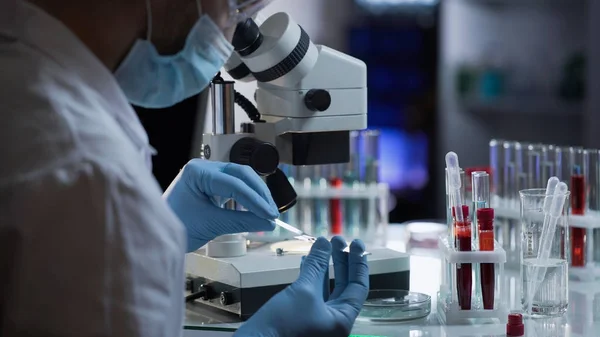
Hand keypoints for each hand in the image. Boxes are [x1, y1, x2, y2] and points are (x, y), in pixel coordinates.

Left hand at [164, 159, 278, 251]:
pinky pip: (234, 186)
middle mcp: (202, 168)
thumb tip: (266, 222)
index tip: (269, 214)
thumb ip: (241, 222)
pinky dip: (247, 197)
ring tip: (267, 213)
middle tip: (272, 213)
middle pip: (241, 174)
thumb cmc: (173, 225)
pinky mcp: (210, 184)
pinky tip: (256, 209)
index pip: (234, 183)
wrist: (155, 233)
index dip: (255, 200)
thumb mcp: (211, 225)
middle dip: (259, 194)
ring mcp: (206, 174)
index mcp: (197, 172)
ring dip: (255, 195)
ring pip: (240, 178)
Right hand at [234, 237, 368, 336]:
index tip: (355, 241)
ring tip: (322, 246)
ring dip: (323, 267)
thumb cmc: (284, 323)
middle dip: (341, 261)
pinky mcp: (302, 320)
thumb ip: (317, 265)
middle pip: (344, 287)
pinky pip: (312, 295)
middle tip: (337, 239)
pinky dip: (310, 278)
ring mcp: (318, 322)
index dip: (358, 262)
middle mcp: (334, 322)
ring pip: (326, 289)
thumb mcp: (304, 290)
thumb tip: (325, 241)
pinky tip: (305, 262)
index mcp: (342, 320)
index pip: (358, 287)